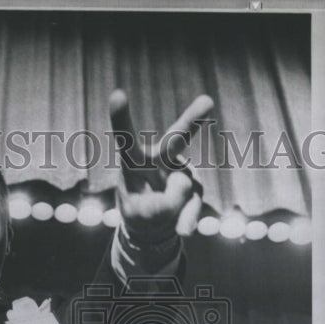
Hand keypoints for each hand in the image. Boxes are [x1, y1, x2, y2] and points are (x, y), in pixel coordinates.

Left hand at [109, 90, 213, 240]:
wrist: (155, 225)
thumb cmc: (141, 211)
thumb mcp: (142, 214)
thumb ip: (161, 205)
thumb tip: (185, 187)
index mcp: (135, 161)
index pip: (128, 138)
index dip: (122, 119)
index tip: (117, 94)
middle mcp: (162, 158)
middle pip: (177, 139)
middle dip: (192, 121)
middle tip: (207, 101)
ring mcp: (182, 171)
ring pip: (186, 184)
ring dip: (178, 206)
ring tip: (162, 214)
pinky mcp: (195, 186)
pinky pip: (193, 207)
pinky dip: (186, 220)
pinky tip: (181, 229)